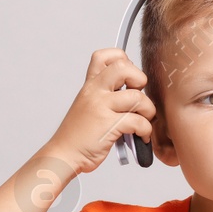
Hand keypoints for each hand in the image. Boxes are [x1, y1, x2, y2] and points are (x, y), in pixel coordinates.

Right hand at [42, 49, 156, 176]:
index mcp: (89, 85)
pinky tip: (141, 136)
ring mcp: (101, 107)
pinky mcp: (109, 126)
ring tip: (144, 120)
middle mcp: (94, 92)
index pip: (104, 56)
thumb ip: (104, 94)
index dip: (123, 60)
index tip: (129, 77)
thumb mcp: (87, 105)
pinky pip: (138, 121)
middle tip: (138, 97)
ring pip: (137, 97)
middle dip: (139, 79)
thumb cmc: (78, 135)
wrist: (64, 155)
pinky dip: (146, 130)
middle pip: (123, 67)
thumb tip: (133, 89)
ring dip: (148, 111)